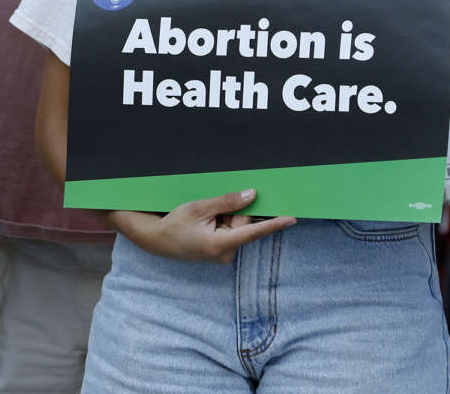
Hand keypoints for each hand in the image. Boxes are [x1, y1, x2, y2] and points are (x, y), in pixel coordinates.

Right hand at [109, 189, 295, 263]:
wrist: (158, 240)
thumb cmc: (176, 224)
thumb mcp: (200, 207)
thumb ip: (228, 202)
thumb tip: (252, 195)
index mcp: (220, 244)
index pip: (253, 232)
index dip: (274, 224)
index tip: (291, 219)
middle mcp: (225, 254)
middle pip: (244, 224)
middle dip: (234, 212)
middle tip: (211, 210)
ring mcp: (224, 254)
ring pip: (238, 227)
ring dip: (226, 217)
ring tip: (204, 218)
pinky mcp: (221, 252)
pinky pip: (231, 232)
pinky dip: (223, 223)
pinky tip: (208, 223)